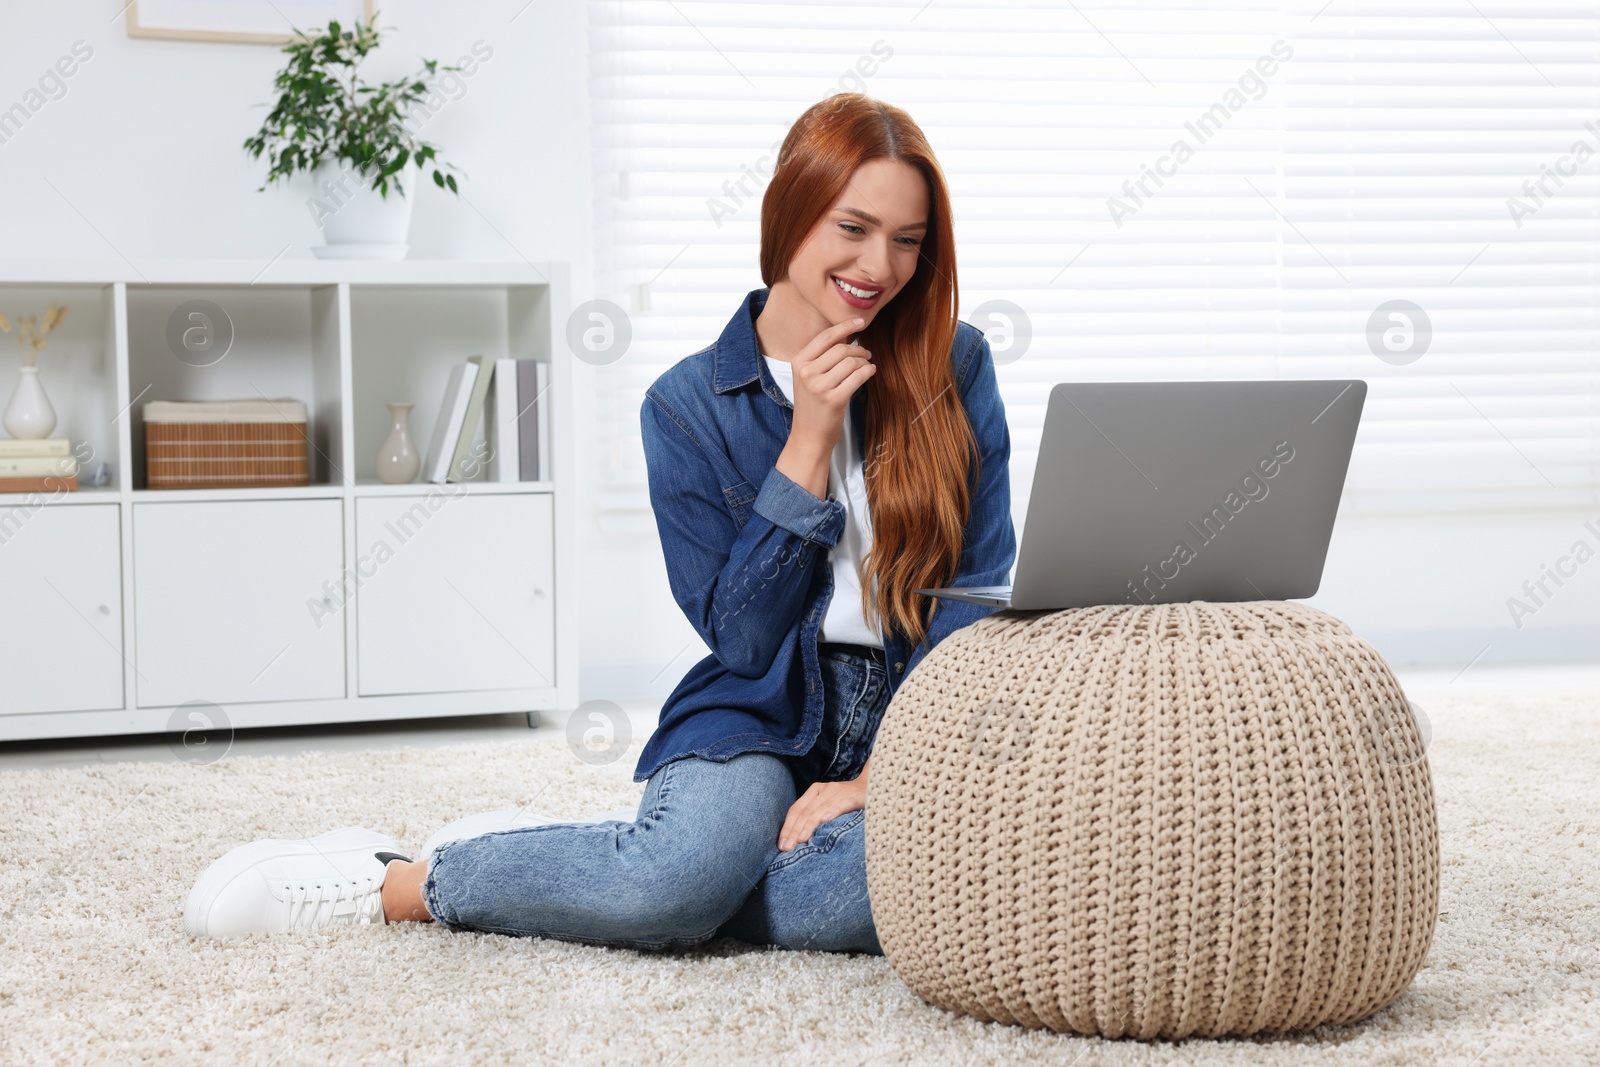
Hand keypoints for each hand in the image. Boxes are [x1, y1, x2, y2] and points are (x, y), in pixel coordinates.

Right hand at [774, 317, 873, 497]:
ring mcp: (820, 386)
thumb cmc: (812, 405)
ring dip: (865, 361)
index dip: (845, 326)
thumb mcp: (808, 378)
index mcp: (799, 362)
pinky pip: (859, 376)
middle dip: (859, 349)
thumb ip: (822, 357)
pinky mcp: (834, 399)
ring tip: (867, 366)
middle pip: (842, 348)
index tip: (860, 322)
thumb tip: (847, 335)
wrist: (808, 436)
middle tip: (867, 354)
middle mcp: (807, 372)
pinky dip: (868, 371)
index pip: (825, 337)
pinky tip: (870, 372)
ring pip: (852, 362)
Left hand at [778, 764, 867, 851]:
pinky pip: (839, 805)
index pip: (796, 810)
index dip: (788, 828)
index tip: (782, 846)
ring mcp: (837, 791)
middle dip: (794, 831)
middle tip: (787, 848)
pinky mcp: (852, 796)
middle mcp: (823, 789)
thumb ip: (816, 818)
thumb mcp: (829, 806)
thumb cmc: (848, 801)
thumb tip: (798, 842)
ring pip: (818, 810)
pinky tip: (824, 822)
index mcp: (814, 791)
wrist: (873, 785)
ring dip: (808, 826)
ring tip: (800, 840)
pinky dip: (830, 813)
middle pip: (804, 811)